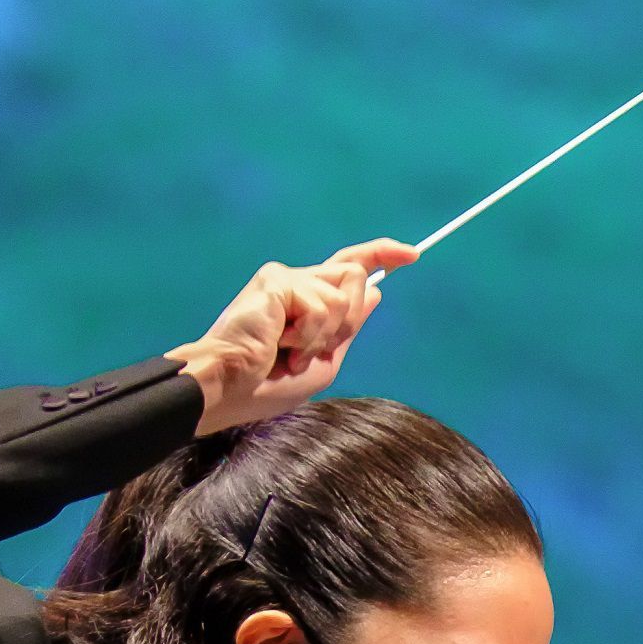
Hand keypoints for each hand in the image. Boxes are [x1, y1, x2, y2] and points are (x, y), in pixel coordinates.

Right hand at [170, 243, 418, 435]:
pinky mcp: (277, 281)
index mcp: (307, 299)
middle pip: (355, 275)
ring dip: (325, 335)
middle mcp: (297, 281)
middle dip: (348, 320)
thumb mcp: (323, 361)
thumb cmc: (266, 386)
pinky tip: (281, 346)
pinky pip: (323, 305)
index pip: (349, 266)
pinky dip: (309, 336)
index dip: (380, 253)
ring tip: (292, 352)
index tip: (412, 254)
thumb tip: (376, 290)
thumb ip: (348, 327)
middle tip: (313, 350)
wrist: (230, 390)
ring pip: (345, 291)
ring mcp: (286, 278)